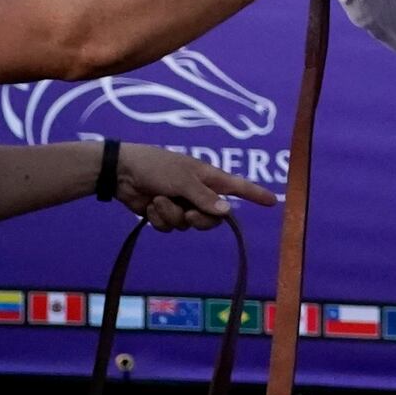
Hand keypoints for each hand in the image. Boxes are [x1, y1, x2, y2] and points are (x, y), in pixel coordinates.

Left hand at [116, 143, 277, 230]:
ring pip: (188, 225)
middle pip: (213, 218)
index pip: (239, 188)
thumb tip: (226, 212)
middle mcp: (199, 193)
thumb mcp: (183, 180)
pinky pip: (169, 227)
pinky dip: (159, 218)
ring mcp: (182, 204)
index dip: (256, 195)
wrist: (121, 172)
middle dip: (199, 219)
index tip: (273, 202)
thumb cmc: (156, 166)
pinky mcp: (164, 214)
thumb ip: (204, 197)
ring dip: (171, 214)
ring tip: (158, 200)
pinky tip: (149, 205)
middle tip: (188, 213)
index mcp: (209, 178)